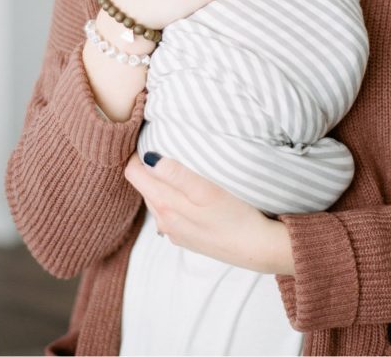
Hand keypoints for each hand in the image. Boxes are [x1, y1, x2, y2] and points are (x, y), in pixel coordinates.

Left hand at [124, 153, 293, 274]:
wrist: (257, 249)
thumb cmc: (236, 218)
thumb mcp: (207, 192)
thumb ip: (178, 176)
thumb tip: (149, 159)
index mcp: (165, 204)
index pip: (134, 174)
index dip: (138, 155)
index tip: (152, 140)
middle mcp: (164, 221)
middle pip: (144, 187)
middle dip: (150, 168)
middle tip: (167, 149)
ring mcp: (174, 232)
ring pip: (157, 201)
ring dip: (162, 184)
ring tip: (180, 170)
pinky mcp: (187, 238)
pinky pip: (170, 214)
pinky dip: (175, 200)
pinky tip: (192, 197)